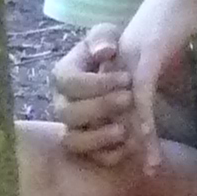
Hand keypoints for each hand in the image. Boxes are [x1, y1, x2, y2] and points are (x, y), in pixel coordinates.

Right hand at [48, 28, 142, 169]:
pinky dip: (112, 155)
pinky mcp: (91, 148)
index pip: (65, 81)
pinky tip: (132, 146)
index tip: (126, 77)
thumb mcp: (109, 37)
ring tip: (125, 129)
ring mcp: (75, 128)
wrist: (130, 75)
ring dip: (99, 137)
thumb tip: (104, 51)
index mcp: (65, 76)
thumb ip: (102, 37)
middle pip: (67, 113)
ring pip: (74, 141)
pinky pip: (94, 158)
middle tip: (129, 99)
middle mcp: (63, 105)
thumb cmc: (115, 54)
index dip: (95, 82)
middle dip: (100, 107)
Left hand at [116, 0, 196, 168]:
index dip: (107, 140)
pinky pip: (141, 97)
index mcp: (102, 69)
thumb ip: (144, 82)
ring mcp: (125, 62)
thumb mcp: (153, 59)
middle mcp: (106, 67)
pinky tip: (149, 140)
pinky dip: (144, 120)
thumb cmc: (173, 26)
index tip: (127, 160)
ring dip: (137, 142)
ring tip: (149, 164)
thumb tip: (147, 112)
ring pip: (121, 113)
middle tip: (138, 167)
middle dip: (118, 147)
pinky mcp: (146, 58)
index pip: (92, 113)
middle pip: (101, 117)